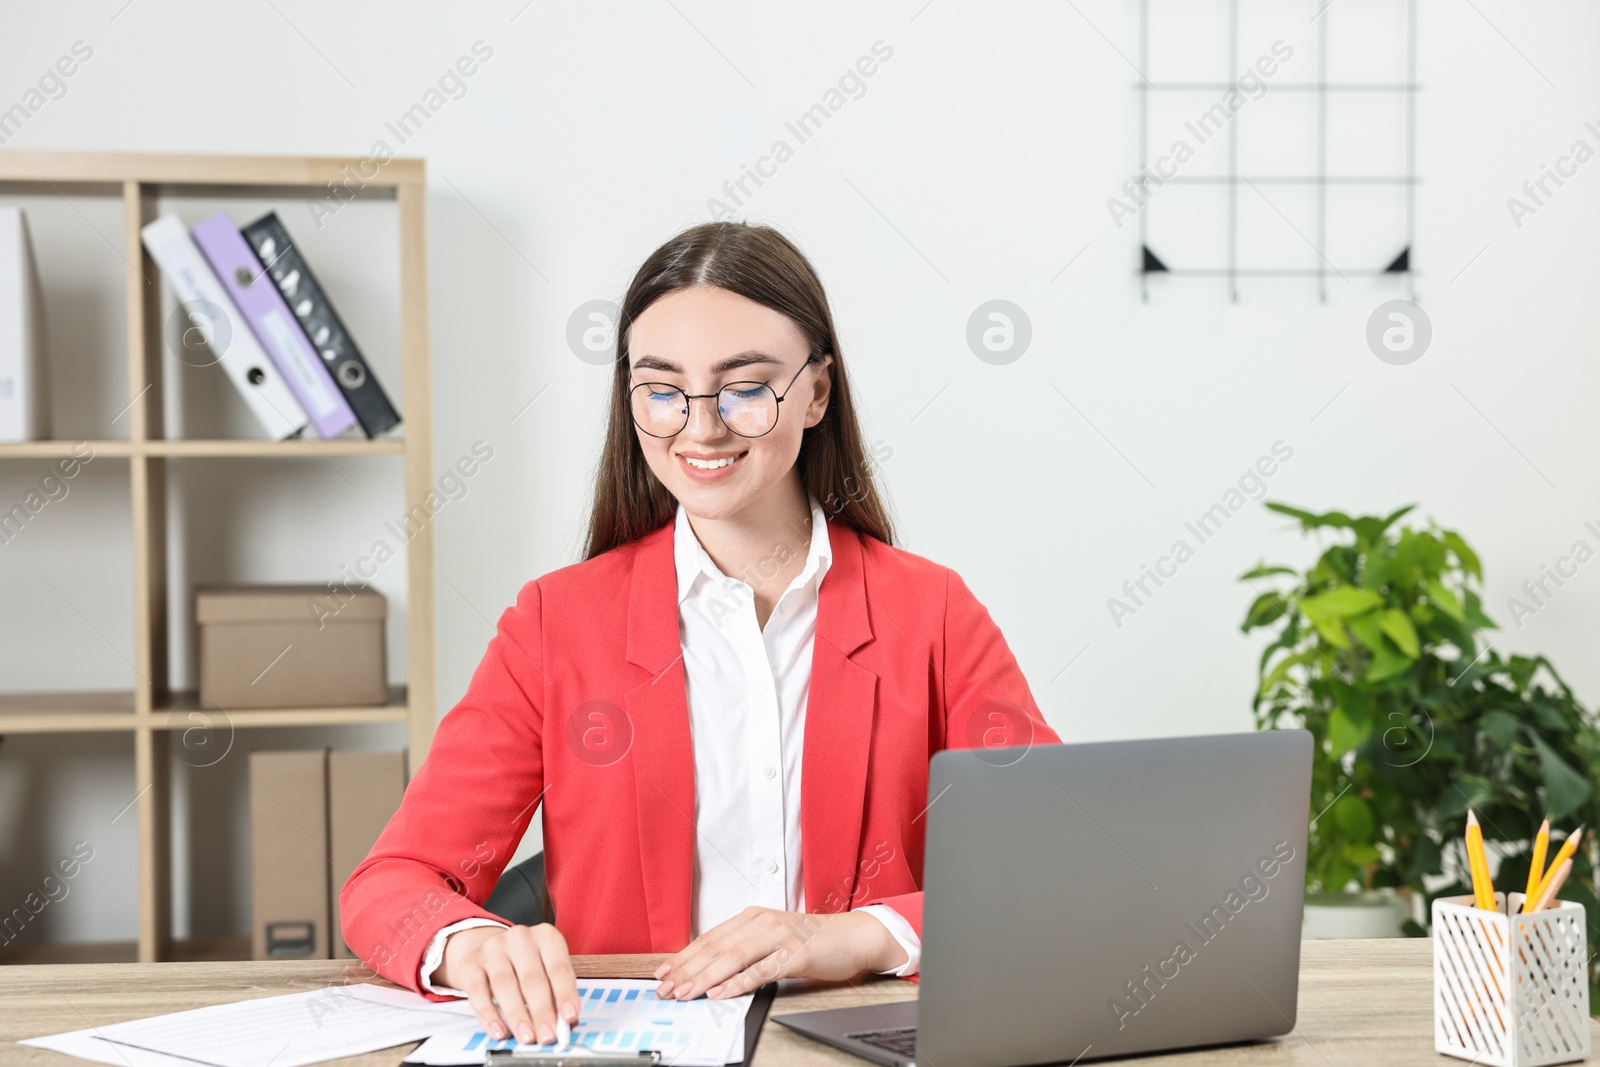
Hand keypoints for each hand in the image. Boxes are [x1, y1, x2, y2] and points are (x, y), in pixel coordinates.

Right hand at [437, 923, 579, 1045]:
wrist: (485, 948)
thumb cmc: (524, 964)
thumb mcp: (545, 970)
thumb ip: (555, 995)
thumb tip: (565, 1025)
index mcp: (546, 937)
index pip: (559, 968)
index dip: (565, 995)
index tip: (569, 1018)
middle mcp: (520, 939)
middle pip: (532, 979)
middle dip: (542, 1012)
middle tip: (548, 1035)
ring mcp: (493, 949)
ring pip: (505, 985)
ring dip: (518, 1015)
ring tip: (527, 1037)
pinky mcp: (471, 964)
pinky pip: (478, 993)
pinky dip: (490, 1016)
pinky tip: (499, 1031)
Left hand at [653, 907, 906, 1000]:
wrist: (854, 937)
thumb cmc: (813, 940)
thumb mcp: (772, 939)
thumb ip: (745, 950)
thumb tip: (710, 971)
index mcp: (752, 917)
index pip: (709, 938)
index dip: (683, 956)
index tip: (662, 973)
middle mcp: (762, 923)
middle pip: (715, 947)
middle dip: (686, 969)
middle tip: (665, 988)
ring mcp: (779, 937)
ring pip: (733, 957)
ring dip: (704, 977)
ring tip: (684, 992)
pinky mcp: (795, 954)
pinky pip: (761, 970)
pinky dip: (737, 982)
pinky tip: (720, 992)